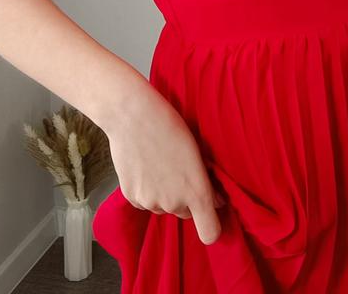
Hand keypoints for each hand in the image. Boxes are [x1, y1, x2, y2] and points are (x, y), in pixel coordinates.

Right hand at [104, 81, 226, 244]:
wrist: (132, 115)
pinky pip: (145, 201)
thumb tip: (216, 200)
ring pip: (164, 206)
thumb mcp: (197, 151)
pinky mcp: (132, 197)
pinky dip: (147, 189)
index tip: (211, 209)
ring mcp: (151, 202)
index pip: (210, 233)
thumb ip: (207, 182)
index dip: (212, 223)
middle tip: (180, 171)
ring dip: (165, 193)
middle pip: (186, 214)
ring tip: (160, 163)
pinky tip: (145, 166)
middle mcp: (174, 203)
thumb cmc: (170, 125)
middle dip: (186, 199)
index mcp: (197, 192)